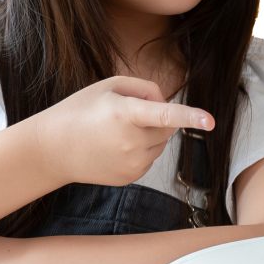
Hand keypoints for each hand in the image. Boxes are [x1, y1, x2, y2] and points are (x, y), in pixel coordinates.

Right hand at [24, 75, 212, 187]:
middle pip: (166, 127)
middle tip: (125, 114)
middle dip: (155, 119)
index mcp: (126, 114)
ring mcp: (131, 163)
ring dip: (148, 135)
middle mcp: (131, 142)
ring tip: (115, 132)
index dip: (190, 116)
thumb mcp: (109, 86)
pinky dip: (140, 150)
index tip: (210, 121)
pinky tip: (115, 147)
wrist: (52, 149)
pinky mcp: (131, 177)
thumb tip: (167, 103)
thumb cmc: (80, 111)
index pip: (165, 115)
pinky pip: (150, 159)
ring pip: (160, 144)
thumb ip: (145, 87)